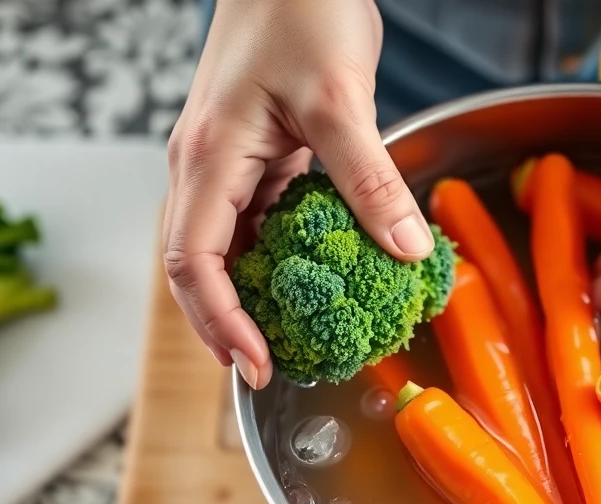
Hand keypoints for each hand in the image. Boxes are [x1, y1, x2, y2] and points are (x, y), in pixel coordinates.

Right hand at [163, 0, 433, 388]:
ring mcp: (226, 163)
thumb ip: (370, 180)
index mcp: (209, 159)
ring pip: (228, 248)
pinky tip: (319, 279)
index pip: (194, 263)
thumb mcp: (341, 100)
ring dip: (256, 296)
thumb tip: (407, 252)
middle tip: (277, 370)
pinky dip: (283, 258)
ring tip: (298, 339)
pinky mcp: (255, 155)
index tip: (257, 365)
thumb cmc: (299, 9)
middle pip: (200, 268)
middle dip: (231, 325)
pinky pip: (259, 221)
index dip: (220, 323)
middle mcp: (204, 167)